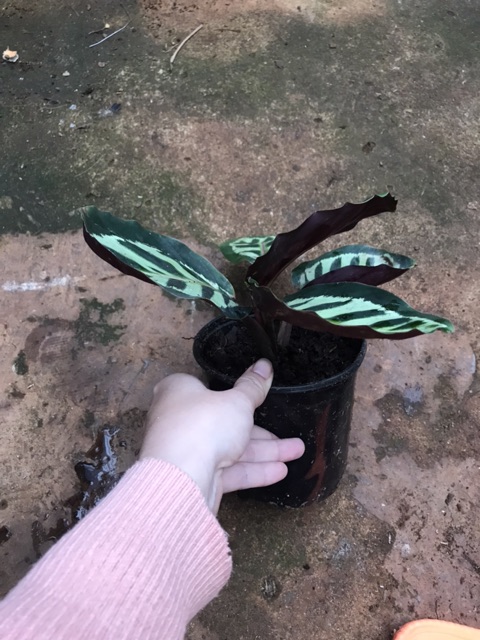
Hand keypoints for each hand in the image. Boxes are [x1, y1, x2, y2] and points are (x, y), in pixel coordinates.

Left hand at [140, 359, 304, 513]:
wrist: (181, 477)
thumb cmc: (200, 427)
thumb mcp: (236, 401)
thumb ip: (252, 387)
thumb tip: (263, 366)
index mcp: (179, 393)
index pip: (209, 390)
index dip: (234, 395)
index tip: (257, 398)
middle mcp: (180, 421)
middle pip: (226, 423)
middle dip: (262, 431)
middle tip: (287, 432)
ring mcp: (188, 451)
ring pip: (231, 449)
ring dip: (265, 452)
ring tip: (295, 452)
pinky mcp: (196, 477)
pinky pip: (228, 471)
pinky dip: (253, 470)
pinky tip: (279, 470)